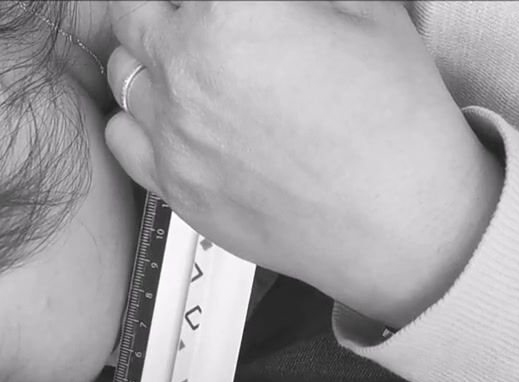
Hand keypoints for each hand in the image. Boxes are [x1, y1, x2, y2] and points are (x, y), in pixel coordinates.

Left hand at [103, 1, 503, 328]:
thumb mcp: (363, 8)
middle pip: (135, 9)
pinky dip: (137, 115)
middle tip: (204, 20)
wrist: (398, 221)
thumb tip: (271, 3)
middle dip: (166, 7)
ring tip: (188, 59)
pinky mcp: (172, 183)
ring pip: (121, 69)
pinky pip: (120, 134)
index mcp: (229, 10)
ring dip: (147, 54)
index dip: (213, 0)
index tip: (230, 9)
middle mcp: (185, 67)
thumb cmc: (394, 119)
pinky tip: (172, 112)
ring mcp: (171, 130)